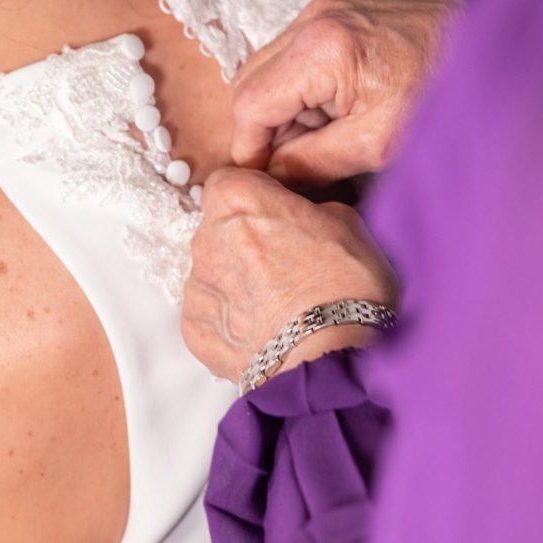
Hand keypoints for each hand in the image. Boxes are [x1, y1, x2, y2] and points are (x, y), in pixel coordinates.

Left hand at [182, 168, 396, 381]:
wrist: (331, 361)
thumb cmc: (346, 289)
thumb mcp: (348, 223)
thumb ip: (309, 209)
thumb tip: (305, 214)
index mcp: (238, 201)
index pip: (231, 181)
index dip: (257, 197)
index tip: (280, 214)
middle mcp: (206, 238)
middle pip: (219, 228)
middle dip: (247, 240)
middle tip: (288, 264)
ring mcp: (197, 286)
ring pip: (214, 272)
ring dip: (238, 282)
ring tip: (281, 306)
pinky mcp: (194, 331)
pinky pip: (210, 314)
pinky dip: (231, 321)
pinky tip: (266, 331)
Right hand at [231, 0, 457, 184]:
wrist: (487, 52)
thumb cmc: (442, 95)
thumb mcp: (375, 145)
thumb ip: (312, 163)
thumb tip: (271, 178)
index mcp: (320, 50)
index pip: (249, 105)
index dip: (249, 150)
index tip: (264, 180)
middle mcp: (311, 21)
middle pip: (248, 84)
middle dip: (262, 131)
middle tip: (291, 166)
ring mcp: (320, 13)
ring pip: (266, 73)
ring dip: (280, 114)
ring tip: (320, 143)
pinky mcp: (332, 17)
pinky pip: (290, 60)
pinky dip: (298, 94)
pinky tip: (330, 118)